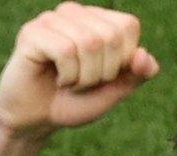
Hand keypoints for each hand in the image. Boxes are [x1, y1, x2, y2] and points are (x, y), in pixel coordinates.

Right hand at [0, 2, 158, 136]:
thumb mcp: (114, 91)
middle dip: (103, 72)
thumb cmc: (75, 102)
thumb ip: (137, 75)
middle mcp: (74, 13)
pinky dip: (68, 76)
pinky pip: (65, 50)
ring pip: (89, 42)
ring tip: (70, 82)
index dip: (123, 60)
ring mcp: (51, 20)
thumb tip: (144, 55)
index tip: (103, 76)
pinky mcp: (31, 33)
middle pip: (110, 36)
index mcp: (97, 20)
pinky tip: (57, 80)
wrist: (37, 121)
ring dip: (84, 77)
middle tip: (84, 83)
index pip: (127, 26)